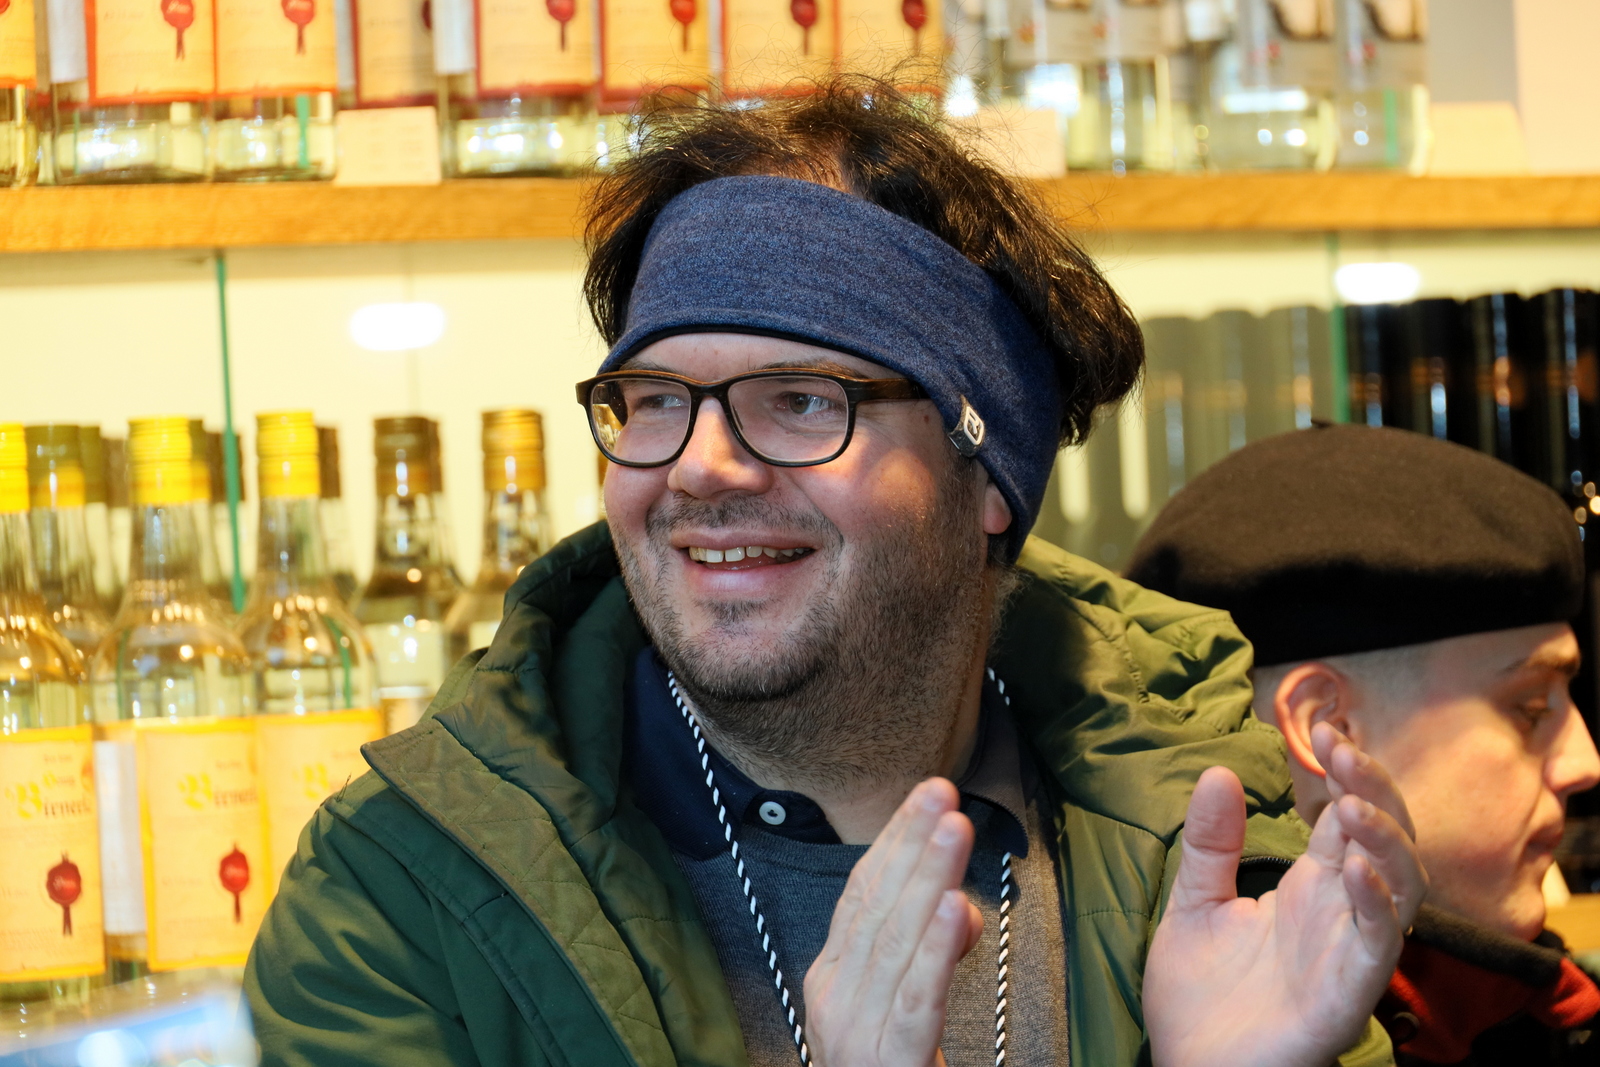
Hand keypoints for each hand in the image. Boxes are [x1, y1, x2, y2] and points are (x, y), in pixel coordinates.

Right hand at [804, 778, 984, 1066]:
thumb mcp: (897, 1007)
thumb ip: (923, 955)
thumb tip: (961, 905)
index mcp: (831, 979)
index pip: (861, 896)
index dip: (893, 842)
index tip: (925, 795)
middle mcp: (833, 998)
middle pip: (876, 908)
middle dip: (911, 845)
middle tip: (942, 793)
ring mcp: (855, 1032)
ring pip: (897, 944)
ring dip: (927, 880)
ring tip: (953, 830)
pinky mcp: (888, 1063)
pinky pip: (916, 1002)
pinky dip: (937, 954)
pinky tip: (959, 911)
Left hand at [1144, 723, 1426, 1066]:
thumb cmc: (1200, 999)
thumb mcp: (1192, 903)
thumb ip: (1209, 843)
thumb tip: (1218, 770)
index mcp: (1306, 888)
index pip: (1343, 818)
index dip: (1345, 773)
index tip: (1324, 729)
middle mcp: (1338, 913)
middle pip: (1383, 839)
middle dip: (1372, 789)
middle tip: (1341, 748)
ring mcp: (1348, 951)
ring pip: (1401, 887)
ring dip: (1383, 840)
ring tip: (1350, 804)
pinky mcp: (1347, 994)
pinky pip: (1379, 945)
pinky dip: (1376, 904)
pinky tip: (1352, 870)